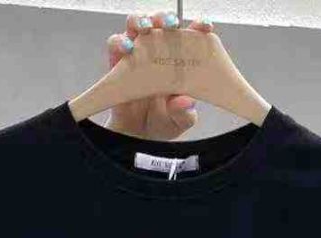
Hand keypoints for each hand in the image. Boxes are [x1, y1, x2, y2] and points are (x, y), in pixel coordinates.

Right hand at [106, 12, 213, 139]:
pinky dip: (118, 42)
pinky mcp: (118, 64)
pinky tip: (125, 49)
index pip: (192, 36)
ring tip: (145, 28)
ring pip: (137, 25)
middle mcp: (160, 52)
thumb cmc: (164, 122)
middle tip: (169, 24)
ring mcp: (139, 55)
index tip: (204, 26)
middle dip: (165, 17)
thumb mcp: (181, 121)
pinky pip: (115, 45)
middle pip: (162, 23)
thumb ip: (184, 113)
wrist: (139, 137)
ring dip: (140, 21)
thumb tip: (185, 102)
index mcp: (182, 60)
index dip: (199, 26)